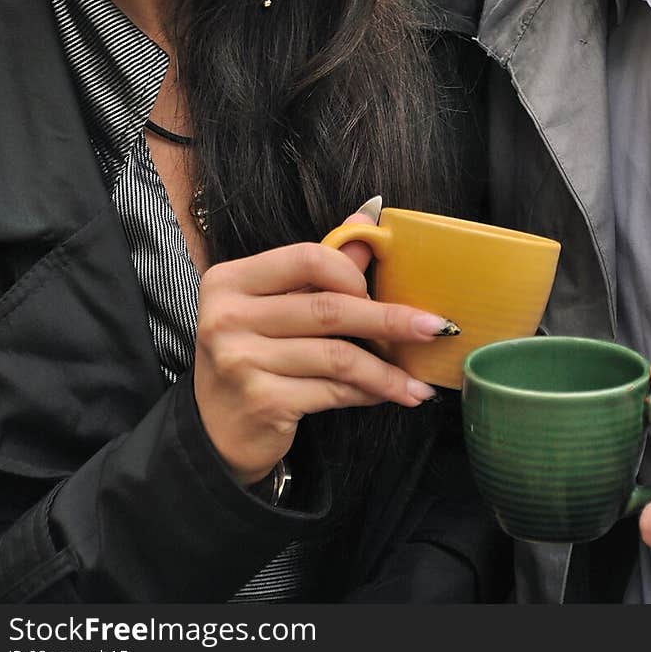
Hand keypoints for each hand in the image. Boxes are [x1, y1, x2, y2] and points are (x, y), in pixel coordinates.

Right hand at [194, 212, 445, 488]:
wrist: (216, 430)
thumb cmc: (251, 355)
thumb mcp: (275, 305)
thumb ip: (319, 267)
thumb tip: (367, 221)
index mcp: (231, 280)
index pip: (306, 259)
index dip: (351, 272)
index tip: (377, 290)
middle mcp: (229, 317)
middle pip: (329, 310)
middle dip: (390, 320)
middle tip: (434, 328)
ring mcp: (242, 361)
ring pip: (337, 357)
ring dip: (387, 371)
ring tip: (419, 381)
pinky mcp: (261, 402)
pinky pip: (332, 392)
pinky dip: (368, 393)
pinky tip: (390, 395)